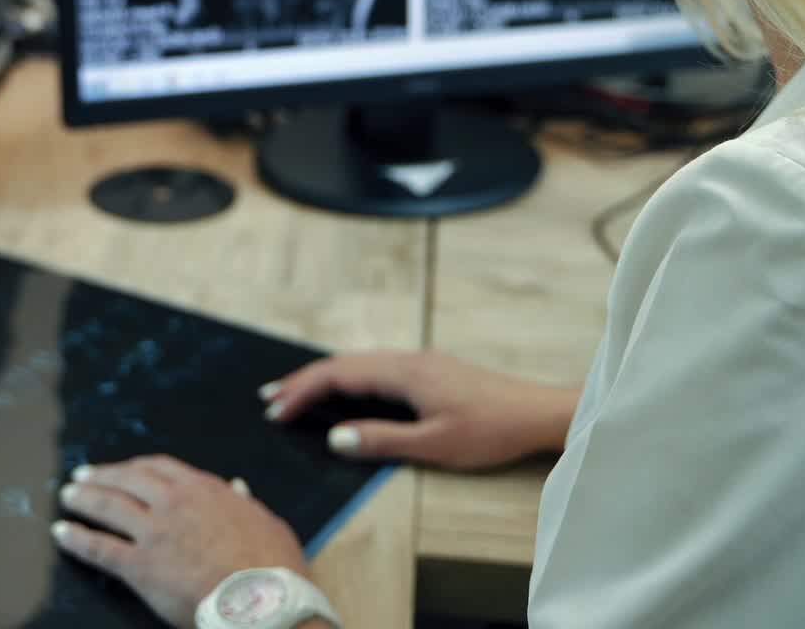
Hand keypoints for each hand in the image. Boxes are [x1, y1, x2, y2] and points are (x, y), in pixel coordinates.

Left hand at [51, 454, 310, 626]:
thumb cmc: (271, 562)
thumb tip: (238, 488)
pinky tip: (62, 533)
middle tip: (83, 475)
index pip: (159, 467)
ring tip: (67, 495)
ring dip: (85, 498)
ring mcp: (154, 532)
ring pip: (109, 506)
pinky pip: (100, 547)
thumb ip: (244, 501)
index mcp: (202, 488)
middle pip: (128, 480)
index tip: (124, 468)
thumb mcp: (263, 518)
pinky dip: (77, 538)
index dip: (135, 466)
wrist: (261, 597)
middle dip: (103, 475)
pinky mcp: (141, 565)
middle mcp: (172, 502)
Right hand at [261, 349, 578, 470]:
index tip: (274, 410)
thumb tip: (334, 437)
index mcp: (402, 372)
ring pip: (358, 363)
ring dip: (324, 378)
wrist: (536, 412)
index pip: (339, 375)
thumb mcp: (434, 445)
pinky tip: (343, 392)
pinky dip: (347, 379)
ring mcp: (418, 362)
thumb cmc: (489, 431)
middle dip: (303, 380)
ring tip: (294, 395)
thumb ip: (382, 440)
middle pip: (343, 363)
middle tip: (269, 399)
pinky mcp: (429, 370)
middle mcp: (406, 359)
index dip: (302, 390)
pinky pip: (374, 368)